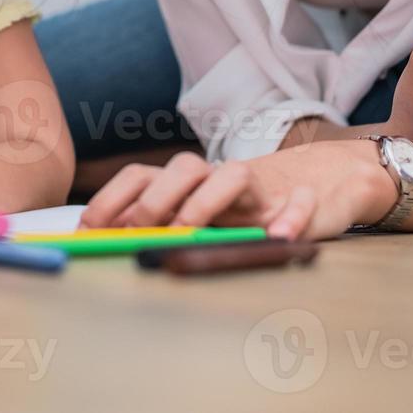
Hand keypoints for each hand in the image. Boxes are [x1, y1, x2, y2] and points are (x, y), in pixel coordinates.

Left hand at [80, 147, 394, 240]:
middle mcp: (221, 179)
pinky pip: (302, 203)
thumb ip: (162, 225)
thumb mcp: (202, 217)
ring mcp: (263, 188)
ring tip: (189, 230)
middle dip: (154, 200)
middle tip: (134, 232)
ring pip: (235, 175)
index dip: (114, 198)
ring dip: (207, 201)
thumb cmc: (249, 208)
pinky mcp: (306, 199)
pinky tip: (279, 235)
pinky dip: (293, 216)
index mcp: (191, 184)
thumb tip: (106, 243)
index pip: (143, 177)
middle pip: (183, 169)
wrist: (324, 182)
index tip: (88, 228)